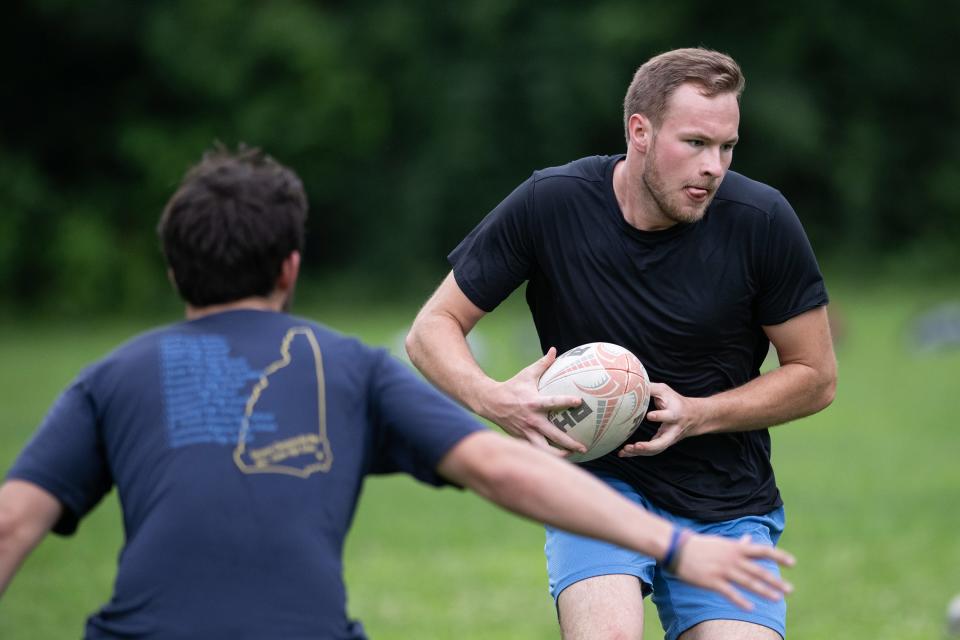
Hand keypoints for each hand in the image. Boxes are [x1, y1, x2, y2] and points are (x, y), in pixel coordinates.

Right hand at [480, 348, 586, 455]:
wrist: (490, 402)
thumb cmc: (511, 386)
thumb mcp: (526, 374)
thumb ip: (542, 363)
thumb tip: (554, 350)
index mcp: (533, 403)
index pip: (552, 402)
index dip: (566, 401)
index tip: (579, 402)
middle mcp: (531, 420)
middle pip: (553, 435)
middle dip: (569, 443)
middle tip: (583, 447)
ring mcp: (526, 432)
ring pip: (544, 449)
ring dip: (558, 455)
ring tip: (571, 456)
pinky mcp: (521, 438)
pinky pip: (535, 450)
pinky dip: (545, 455)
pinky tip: (557, 458)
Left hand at [619, 382, 700, 455]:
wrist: (693, 416)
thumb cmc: (675, 401)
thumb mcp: (664, 390)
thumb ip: (650, 388)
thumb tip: (631, 381)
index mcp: (675, 414)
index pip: (669, 416)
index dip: (660, 416)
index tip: (650, 416)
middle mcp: (673, 429)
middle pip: (664, 442)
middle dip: (650, 446)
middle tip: (637, 446)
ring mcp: (668, 439)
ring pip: (656, 450)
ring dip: (641, 452)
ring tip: (625, 450)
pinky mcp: (662, 443)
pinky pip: (650, 452)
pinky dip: (637, 453)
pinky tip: (623, 453)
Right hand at [675, 533, 795, 609]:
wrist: (678, 549)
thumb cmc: (701, 545)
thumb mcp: (721, 542)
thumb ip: (737, 544)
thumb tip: (748, 539)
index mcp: (735, 547)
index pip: (761, 550)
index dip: (778, 556)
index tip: (792, 563)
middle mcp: (732, 558)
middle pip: (758, 570)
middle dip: (775, 580)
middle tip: (789, 589)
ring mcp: (723, 570)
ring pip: (747, 582)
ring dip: (763, 591)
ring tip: (777, 599)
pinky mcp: (712, 581)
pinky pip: (729, 593)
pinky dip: (740, 601)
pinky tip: (751, 608)